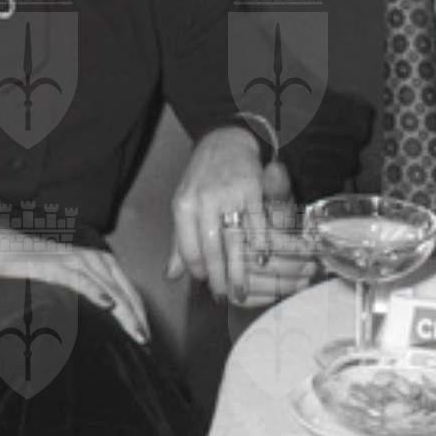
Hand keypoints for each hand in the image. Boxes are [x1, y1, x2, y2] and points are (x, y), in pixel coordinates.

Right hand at [0, 228, 151, 345]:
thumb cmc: (34, 269)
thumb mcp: (66, 282)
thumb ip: (85, 295)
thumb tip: (104, 317)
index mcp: (98, 263)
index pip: (127, 290)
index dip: (140, 313)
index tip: (147, 337)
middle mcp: (92, 259)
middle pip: (123, 290)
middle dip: (137, 316)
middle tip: (146, 340)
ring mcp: (73, 260)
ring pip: (107, 286)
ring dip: (124, 310)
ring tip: (136, 331)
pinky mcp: (53, 264)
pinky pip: (78, 278)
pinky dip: (94, 289)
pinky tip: (106, 303)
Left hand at [169, 125, 317, 305]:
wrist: (226, 141)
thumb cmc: (202, 178)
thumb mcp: (184, 205)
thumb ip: (179, 242)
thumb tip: (172, 275)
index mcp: (184, 205)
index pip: (189, 249)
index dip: (198, 271)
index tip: (207, 284)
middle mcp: (204, 200)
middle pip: (213, 249)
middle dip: (220, 277)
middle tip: (227, 295)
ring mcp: (229, 194)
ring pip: (235, 240)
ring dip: (240, 268)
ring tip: (243, 287)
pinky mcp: (252, 189)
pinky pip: (258, 223)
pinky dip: (261, 244)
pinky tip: (263, 259)